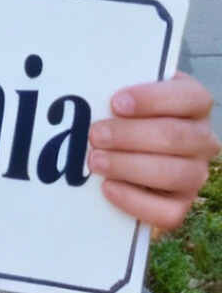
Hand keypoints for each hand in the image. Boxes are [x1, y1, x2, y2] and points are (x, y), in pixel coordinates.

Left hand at [88, 71, 220, 230]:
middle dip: (130, 136)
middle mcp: (202, 138)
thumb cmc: (122, 105)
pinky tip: (108, 187)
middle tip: (95, 135)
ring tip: (95, 161)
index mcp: (193, 101)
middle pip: (176, 137)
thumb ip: (115, 80)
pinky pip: (169, 212)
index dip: (152, 99)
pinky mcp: (182, 203)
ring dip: (130, 167)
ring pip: (175, 175)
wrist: (125, 140)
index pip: (187, 97)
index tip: (116, 103)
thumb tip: (89, 83)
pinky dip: (136, 202)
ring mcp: (196, 173)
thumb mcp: (124, 85)